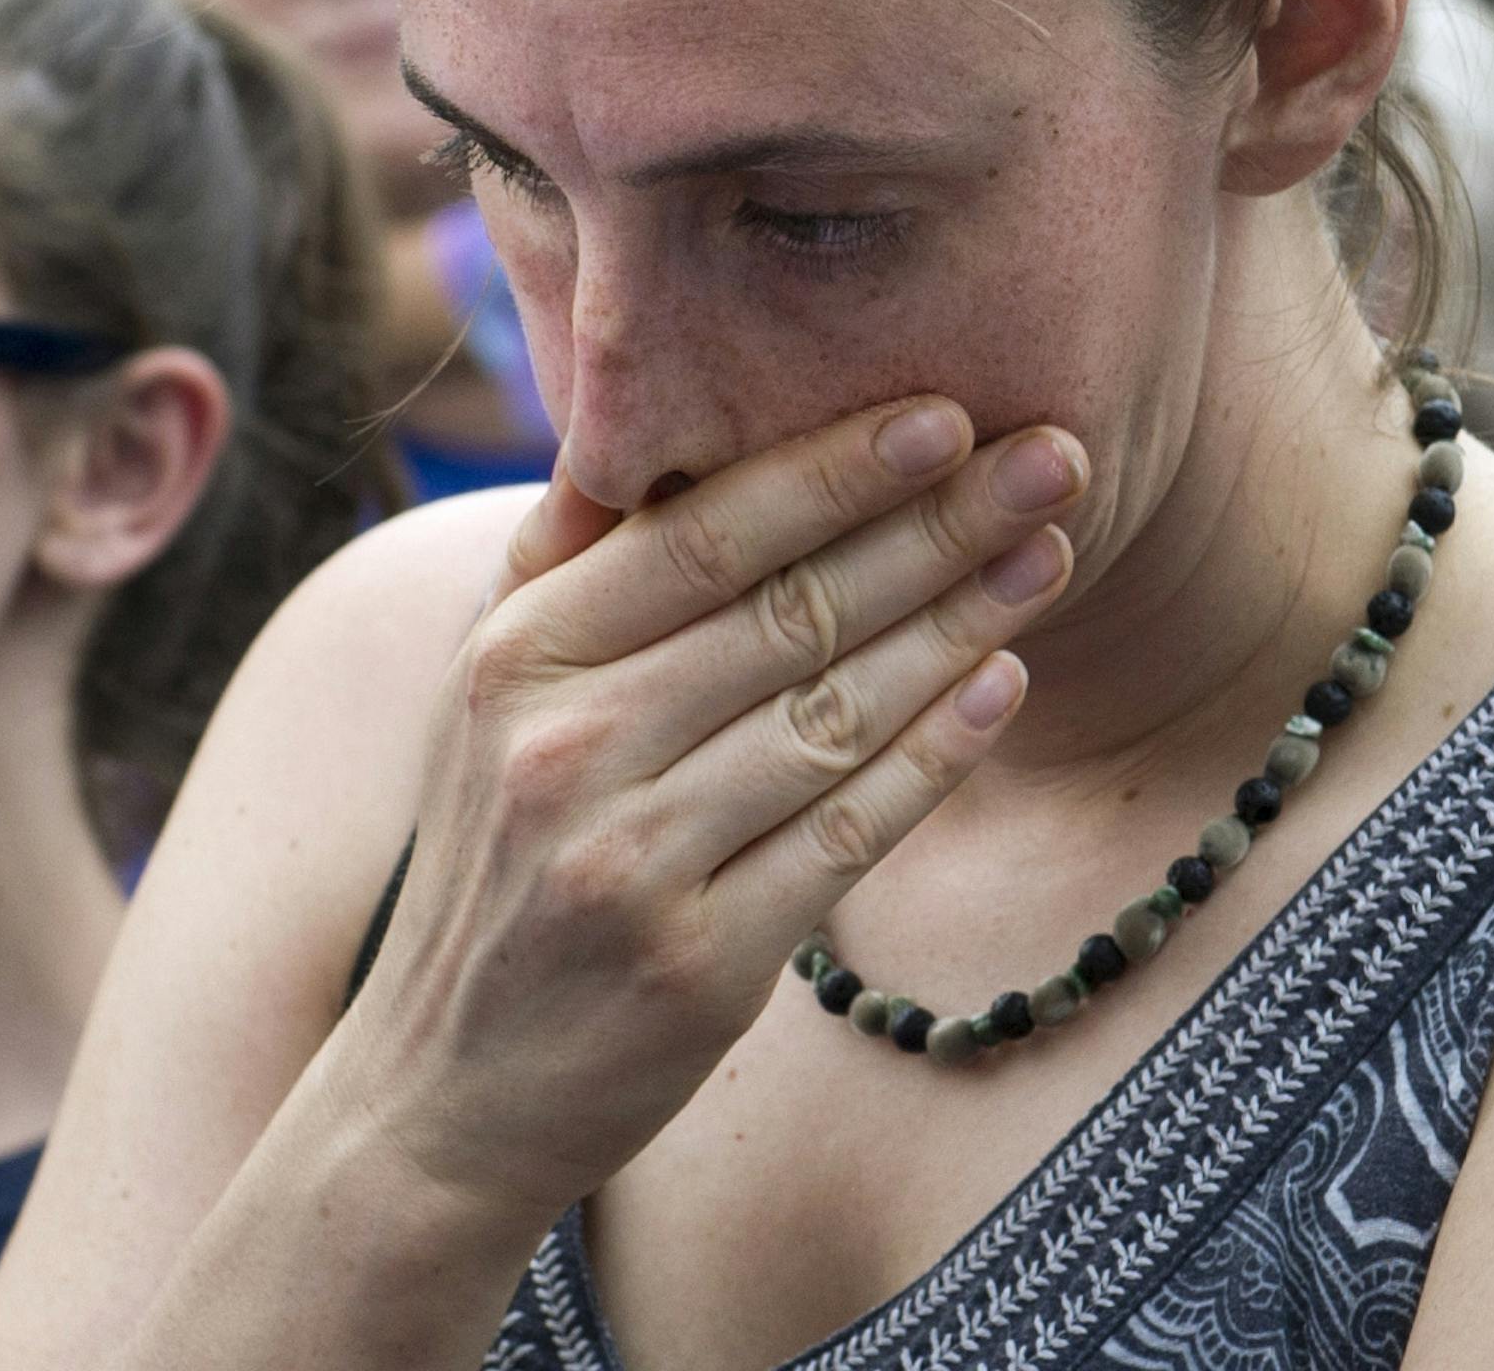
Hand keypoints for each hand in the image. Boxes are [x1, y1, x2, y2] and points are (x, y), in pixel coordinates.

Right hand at [336, 399, 1085, 1222]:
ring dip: (958, 625)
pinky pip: (843, 835)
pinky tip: (1003, 687)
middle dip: (933, 524)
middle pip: (785, 611)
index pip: (699, 534)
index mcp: (511, 654)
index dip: (833, 468)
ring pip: (830, 714)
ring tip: (1051, 553)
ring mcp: (627, 860)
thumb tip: (655, 420)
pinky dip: (932, 757)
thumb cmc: (494, 853)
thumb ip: (563, 561)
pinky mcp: (695, 964)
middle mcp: (562, 745)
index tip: (945, 411)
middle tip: (1055, 457)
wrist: (439, 1083)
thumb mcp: (485, 693)